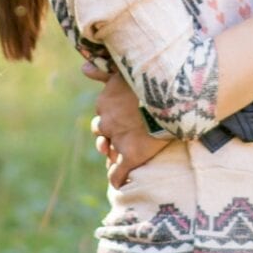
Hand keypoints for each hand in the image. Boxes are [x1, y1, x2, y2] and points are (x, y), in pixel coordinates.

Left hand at [92, 70, 173, 188]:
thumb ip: (103, 70)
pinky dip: (117, 178)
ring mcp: (118, 139)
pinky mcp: (131, 154)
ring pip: (108, 151)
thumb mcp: (124, 68)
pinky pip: (118, 172)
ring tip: (119, 157)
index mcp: (106, 100)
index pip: (103, 114)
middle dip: (108, 136)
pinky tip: (120, 184)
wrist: (169, 92)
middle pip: (102, 133)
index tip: (121, 122)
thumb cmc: (150, 75)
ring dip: (112, 154)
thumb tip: (83, 67)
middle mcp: (108, 120)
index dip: (111, 120)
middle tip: (119, 139)